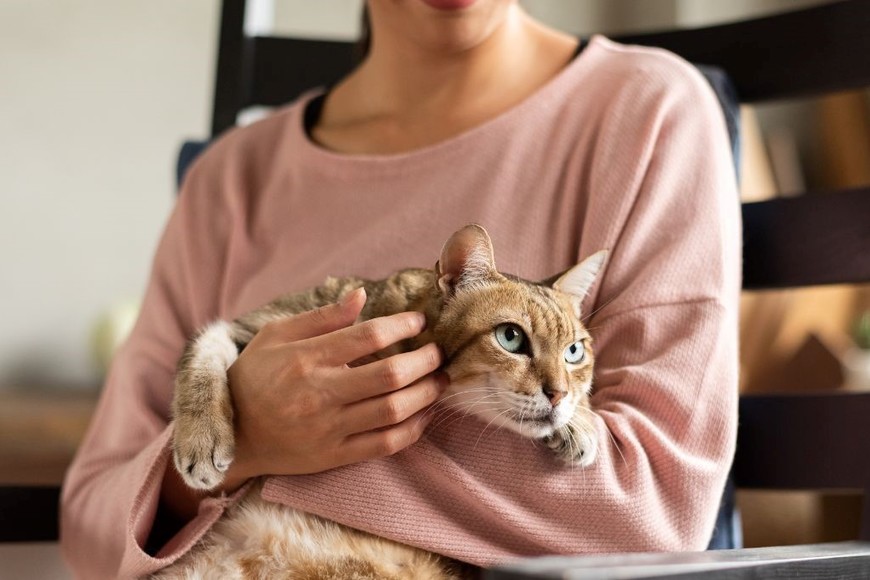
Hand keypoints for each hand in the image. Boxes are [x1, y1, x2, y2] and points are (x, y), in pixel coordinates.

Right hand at [220, 287, 445, 490]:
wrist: (232, 435)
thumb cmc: (254, 377)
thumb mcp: (276, 335)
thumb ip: (322, 317)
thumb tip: (361, 295)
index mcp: (306, 359)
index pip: (368, 337)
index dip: (402, 326)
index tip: (419, 322)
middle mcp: (319, 394)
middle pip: (389, 376)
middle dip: (425, 361)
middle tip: (439, 352)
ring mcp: (329, 429)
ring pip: (393, 411)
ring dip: (427, 393)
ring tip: (441, 380)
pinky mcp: (335, 456)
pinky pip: (385, 444)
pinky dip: (414, 428)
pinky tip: (425, 412)